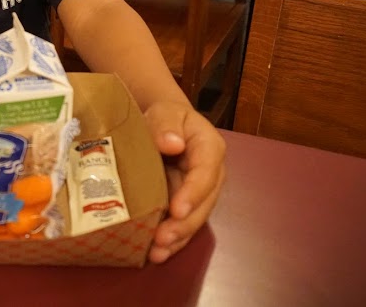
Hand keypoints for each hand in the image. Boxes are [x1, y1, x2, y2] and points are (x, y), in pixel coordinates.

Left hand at [143, 101, 225, 262]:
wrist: (162, 125)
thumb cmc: (165, 117)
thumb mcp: (165, 111)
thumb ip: (166, 125)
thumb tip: (171, 143)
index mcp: (210, 148)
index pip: (205, 173)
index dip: (193, 193)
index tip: (176, 209)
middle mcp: (210, 175)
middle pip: (203, 203)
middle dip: (184, 224)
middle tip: (162, 238)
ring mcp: (199, 192)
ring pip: (194, 219)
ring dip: (177, 238)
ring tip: (157, 252)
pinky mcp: (185, 204)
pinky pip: (181, 224)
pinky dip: (171, 241)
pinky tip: (155, 254)